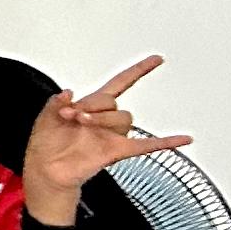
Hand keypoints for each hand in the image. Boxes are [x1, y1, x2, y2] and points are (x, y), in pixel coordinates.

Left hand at [22, 56, 192, 210]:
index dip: (138, 70)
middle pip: (115, 103)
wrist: (46, 169)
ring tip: (80, 123)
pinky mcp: (117, 151)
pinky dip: (167, 142)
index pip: (121, 83)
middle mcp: (106, 120)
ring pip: (124, 119)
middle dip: (93, 105)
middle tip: (73, 114)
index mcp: (92, 107)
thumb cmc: (47, 144)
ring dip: (102, 118)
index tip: (156, 60)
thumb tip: (68, 92)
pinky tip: (184, 139)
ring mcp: (113, 135)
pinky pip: (148, 145)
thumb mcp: (45, 118)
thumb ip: (55, 103)